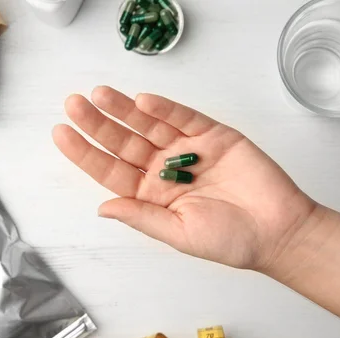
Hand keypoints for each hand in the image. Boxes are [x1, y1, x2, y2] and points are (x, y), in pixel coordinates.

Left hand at [53, 86, 317, 272]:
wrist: (277, 231)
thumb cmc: (230, 240)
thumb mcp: (179, 234)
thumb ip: (142, 217)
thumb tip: (102, 207)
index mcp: (153, 196)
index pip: (111, 171)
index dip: (86, 153)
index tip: (61, 134)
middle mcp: (166, 170)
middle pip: (125, 142)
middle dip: (99, 124)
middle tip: (73, 105)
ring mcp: (189, 150)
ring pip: (150, 124)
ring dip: (124, 109)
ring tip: (99, 95)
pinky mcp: (215, 135)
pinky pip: (184, 118)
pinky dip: (165, 108)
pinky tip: (142, 101)